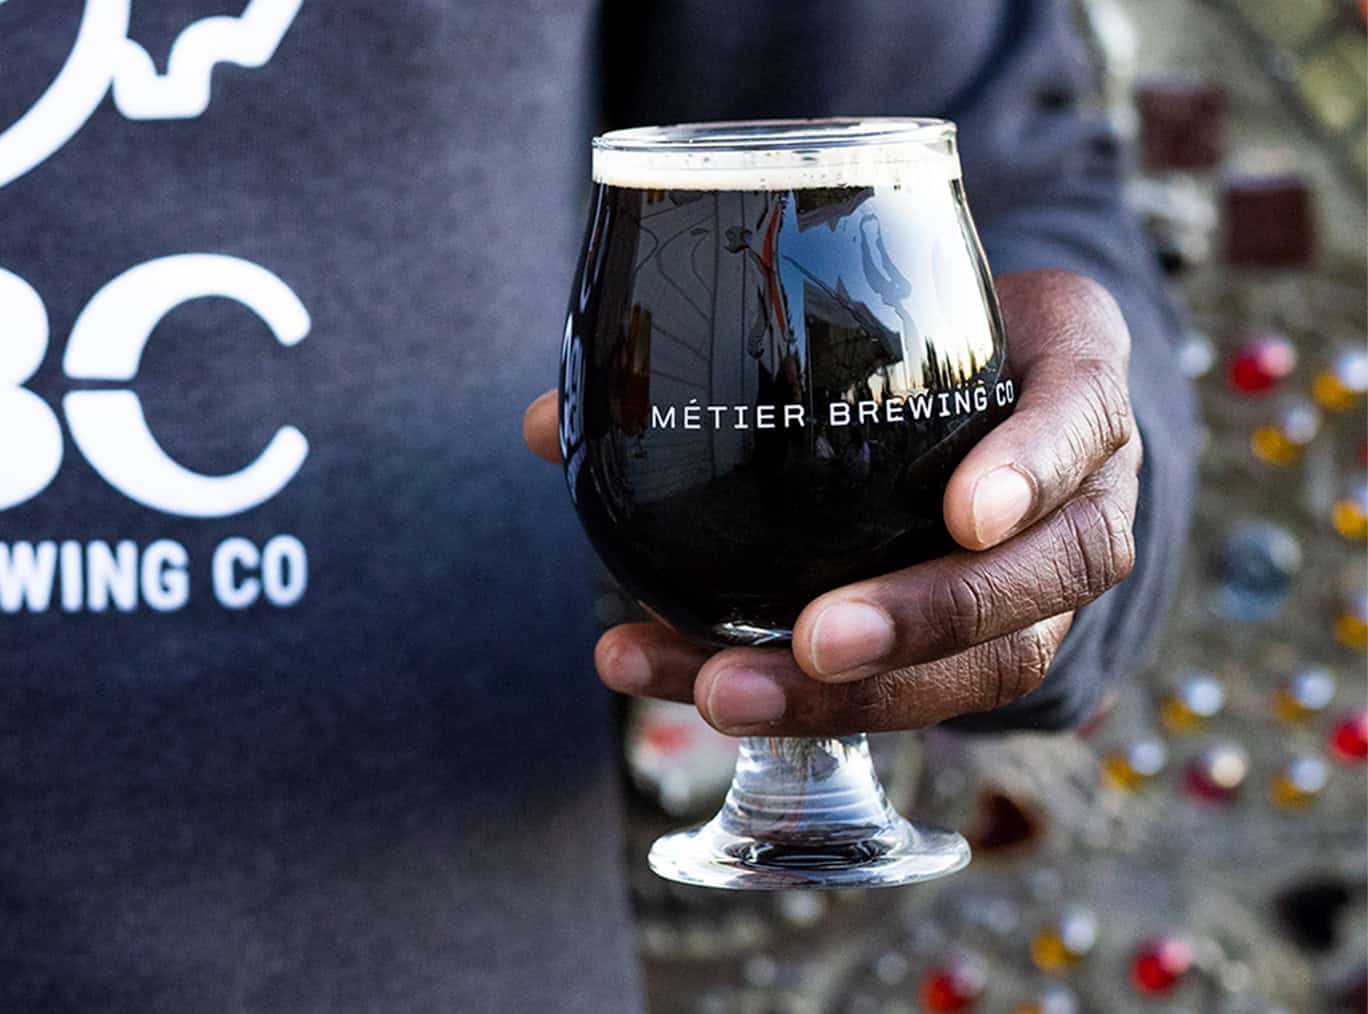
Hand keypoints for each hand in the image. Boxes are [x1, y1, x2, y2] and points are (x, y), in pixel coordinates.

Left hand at [523, 270, 1141, 735]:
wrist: (999, 387)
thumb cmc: (922, 339)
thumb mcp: (868, 306)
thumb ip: (731, 349)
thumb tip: (548, 426)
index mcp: (1073, 373)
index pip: (1083, 411)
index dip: (1034, 468)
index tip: (963, 513)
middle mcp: (1085, 486)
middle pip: (1040, 579)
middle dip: (924, 623)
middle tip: (813, 642)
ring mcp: (1049, 574)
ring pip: (989, 662)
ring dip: (853, 697)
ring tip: (720, 696)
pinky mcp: (995, 637)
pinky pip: (925, 690)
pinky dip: (814, 704)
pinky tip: (697, 692)